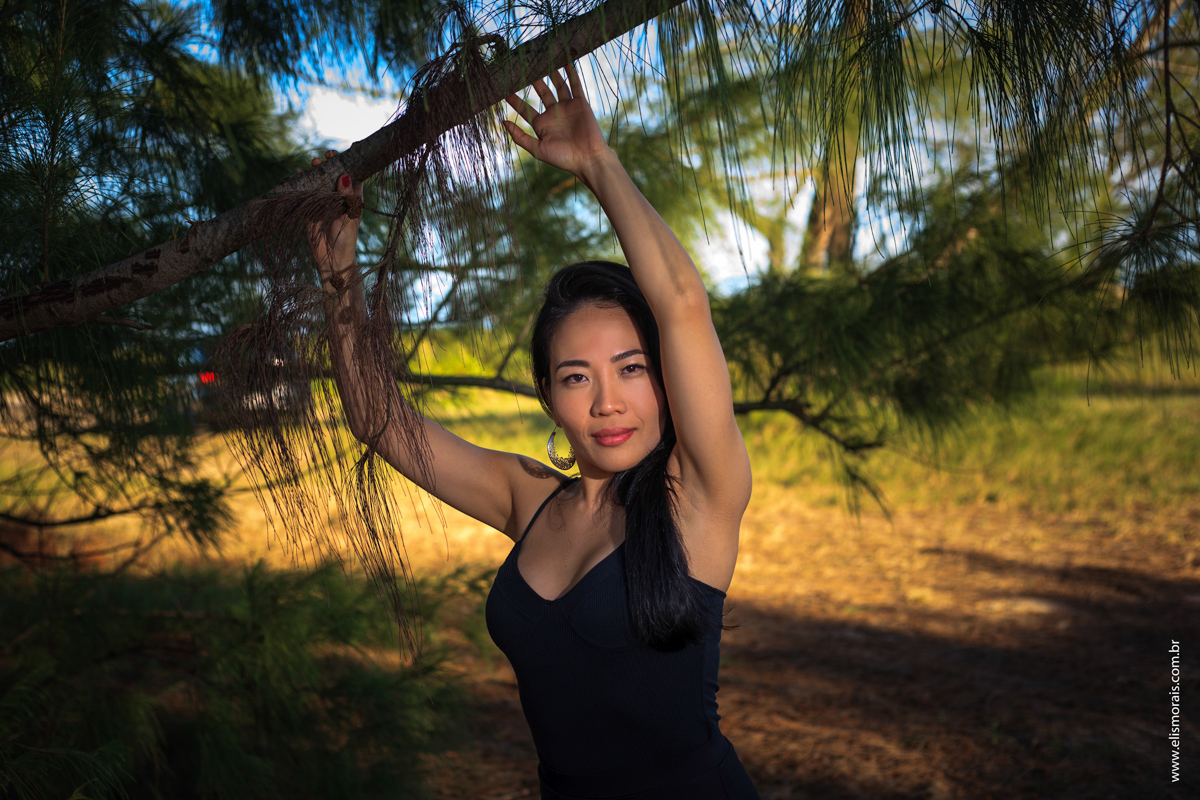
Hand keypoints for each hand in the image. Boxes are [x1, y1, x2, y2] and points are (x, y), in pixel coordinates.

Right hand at [304, 150, 361, 282]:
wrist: (332, 260)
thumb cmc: (346, 240)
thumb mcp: (348, 218)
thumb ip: (346, 198)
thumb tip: (345, 175)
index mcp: (353, 198)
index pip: (354, 175)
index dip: (353, 161)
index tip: (351, 146)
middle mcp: (338, 197)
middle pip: (334, 174)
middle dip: (330, 163)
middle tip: (324, 156)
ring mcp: (324, 201)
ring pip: (319, 180)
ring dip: (315, 171)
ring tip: (311, 164)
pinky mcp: (311, 208)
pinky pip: (305, 191)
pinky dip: (300, 182)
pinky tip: (296, 176)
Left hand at [503, 63, 610, 178]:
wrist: (589, 159)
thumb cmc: (563, 159)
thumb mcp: (538, 150)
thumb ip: (520, 137)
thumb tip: (502, 122)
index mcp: (542, 124)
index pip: (525, 108)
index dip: (514, 99)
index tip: (503, 87)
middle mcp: (554, 113)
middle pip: (541, 92)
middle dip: (533, 79)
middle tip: (524, 65)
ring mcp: (567, 107)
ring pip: (558, 85)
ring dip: (551, 72)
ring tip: (543, 57)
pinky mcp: (580, 103)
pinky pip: (575, 84)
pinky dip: (571, 72)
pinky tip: (565, 60)